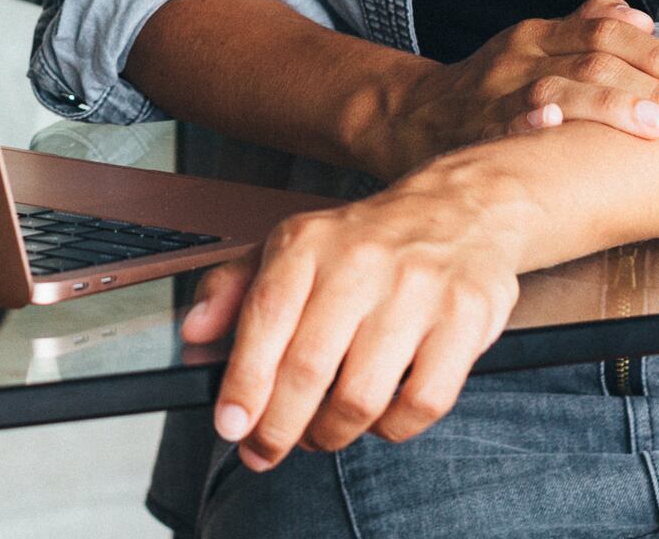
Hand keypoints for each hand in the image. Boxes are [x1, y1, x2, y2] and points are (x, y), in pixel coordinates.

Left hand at [179, 159, 527, 467]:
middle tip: (265, 450)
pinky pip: (422, 403)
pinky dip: (393, 428)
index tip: (230, 426)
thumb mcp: (293, 246)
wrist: (463, 208)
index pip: (265, 316)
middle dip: (277, 427)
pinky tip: (379, 418)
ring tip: (321, 433)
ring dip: (331, 434)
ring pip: (361, 397)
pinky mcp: (465, 320)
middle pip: (307, 368)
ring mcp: (417, 291)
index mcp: (309, 242)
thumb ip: (234, 288)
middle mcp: (361, 262)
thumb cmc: (368, 241)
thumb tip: (194, 333)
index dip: (243, 383)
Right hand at [379, 0, 658, 174]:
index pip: (609, 31)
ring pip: (561, 87)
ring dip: (613, 106)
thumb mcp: (533, 46)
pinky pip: (502, 119)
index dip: (658, 56)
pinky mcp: (473, 127)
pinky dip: (529, 118)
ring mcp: (496, 89)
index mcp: (542, 34)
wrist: (409, 116)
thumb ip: (584, 27)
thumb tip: (641, 15)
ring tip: (657, 128)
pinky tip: (552, 123)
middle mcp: (522, 54)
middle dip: (656, 91)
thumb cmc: (486, 85)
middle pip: (597, 59)